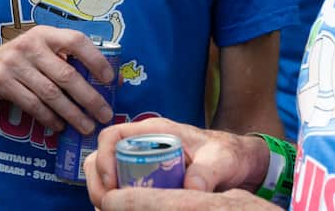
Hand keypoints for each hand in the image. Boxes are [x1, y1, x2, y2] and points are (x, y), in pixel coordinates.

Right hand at [0, 25, 113, 132]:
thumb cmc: (20, 61)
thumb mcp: (41, 52)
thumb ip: (69, 60)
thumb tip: (112, 80)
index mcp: (45, 33)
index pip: (76, 40)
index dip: (96, 59)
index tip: (110, 80)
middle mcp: (30, 44)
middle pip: (66, 74)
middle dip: (89, 97)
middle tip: (104, 114)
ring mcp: (13, 63)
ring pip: (51, 94)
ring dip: (72, 113)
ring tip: (86, 126)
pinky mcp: (1, 82)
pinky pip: (32, 104)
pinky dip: (49, 118)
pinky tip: (59, 126)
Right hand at [84, 118, 267, 206]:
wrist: (237, 162)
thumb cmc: (227, 153)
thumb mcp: (220, 160)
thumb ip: (207, 172)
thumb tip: (190, 186)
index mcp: (154, 130)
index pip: (112, 135)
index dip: (104, 158)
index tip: (112, 184)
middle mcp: (141, 143)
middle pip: (101, 156)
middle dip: (98, 182)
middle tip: (106, 206)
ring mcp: (141, 160)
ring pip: (106, 173)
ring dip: (103, 192)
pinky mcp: (145, 177)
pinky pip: (120, 186)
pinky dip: (115, 200)